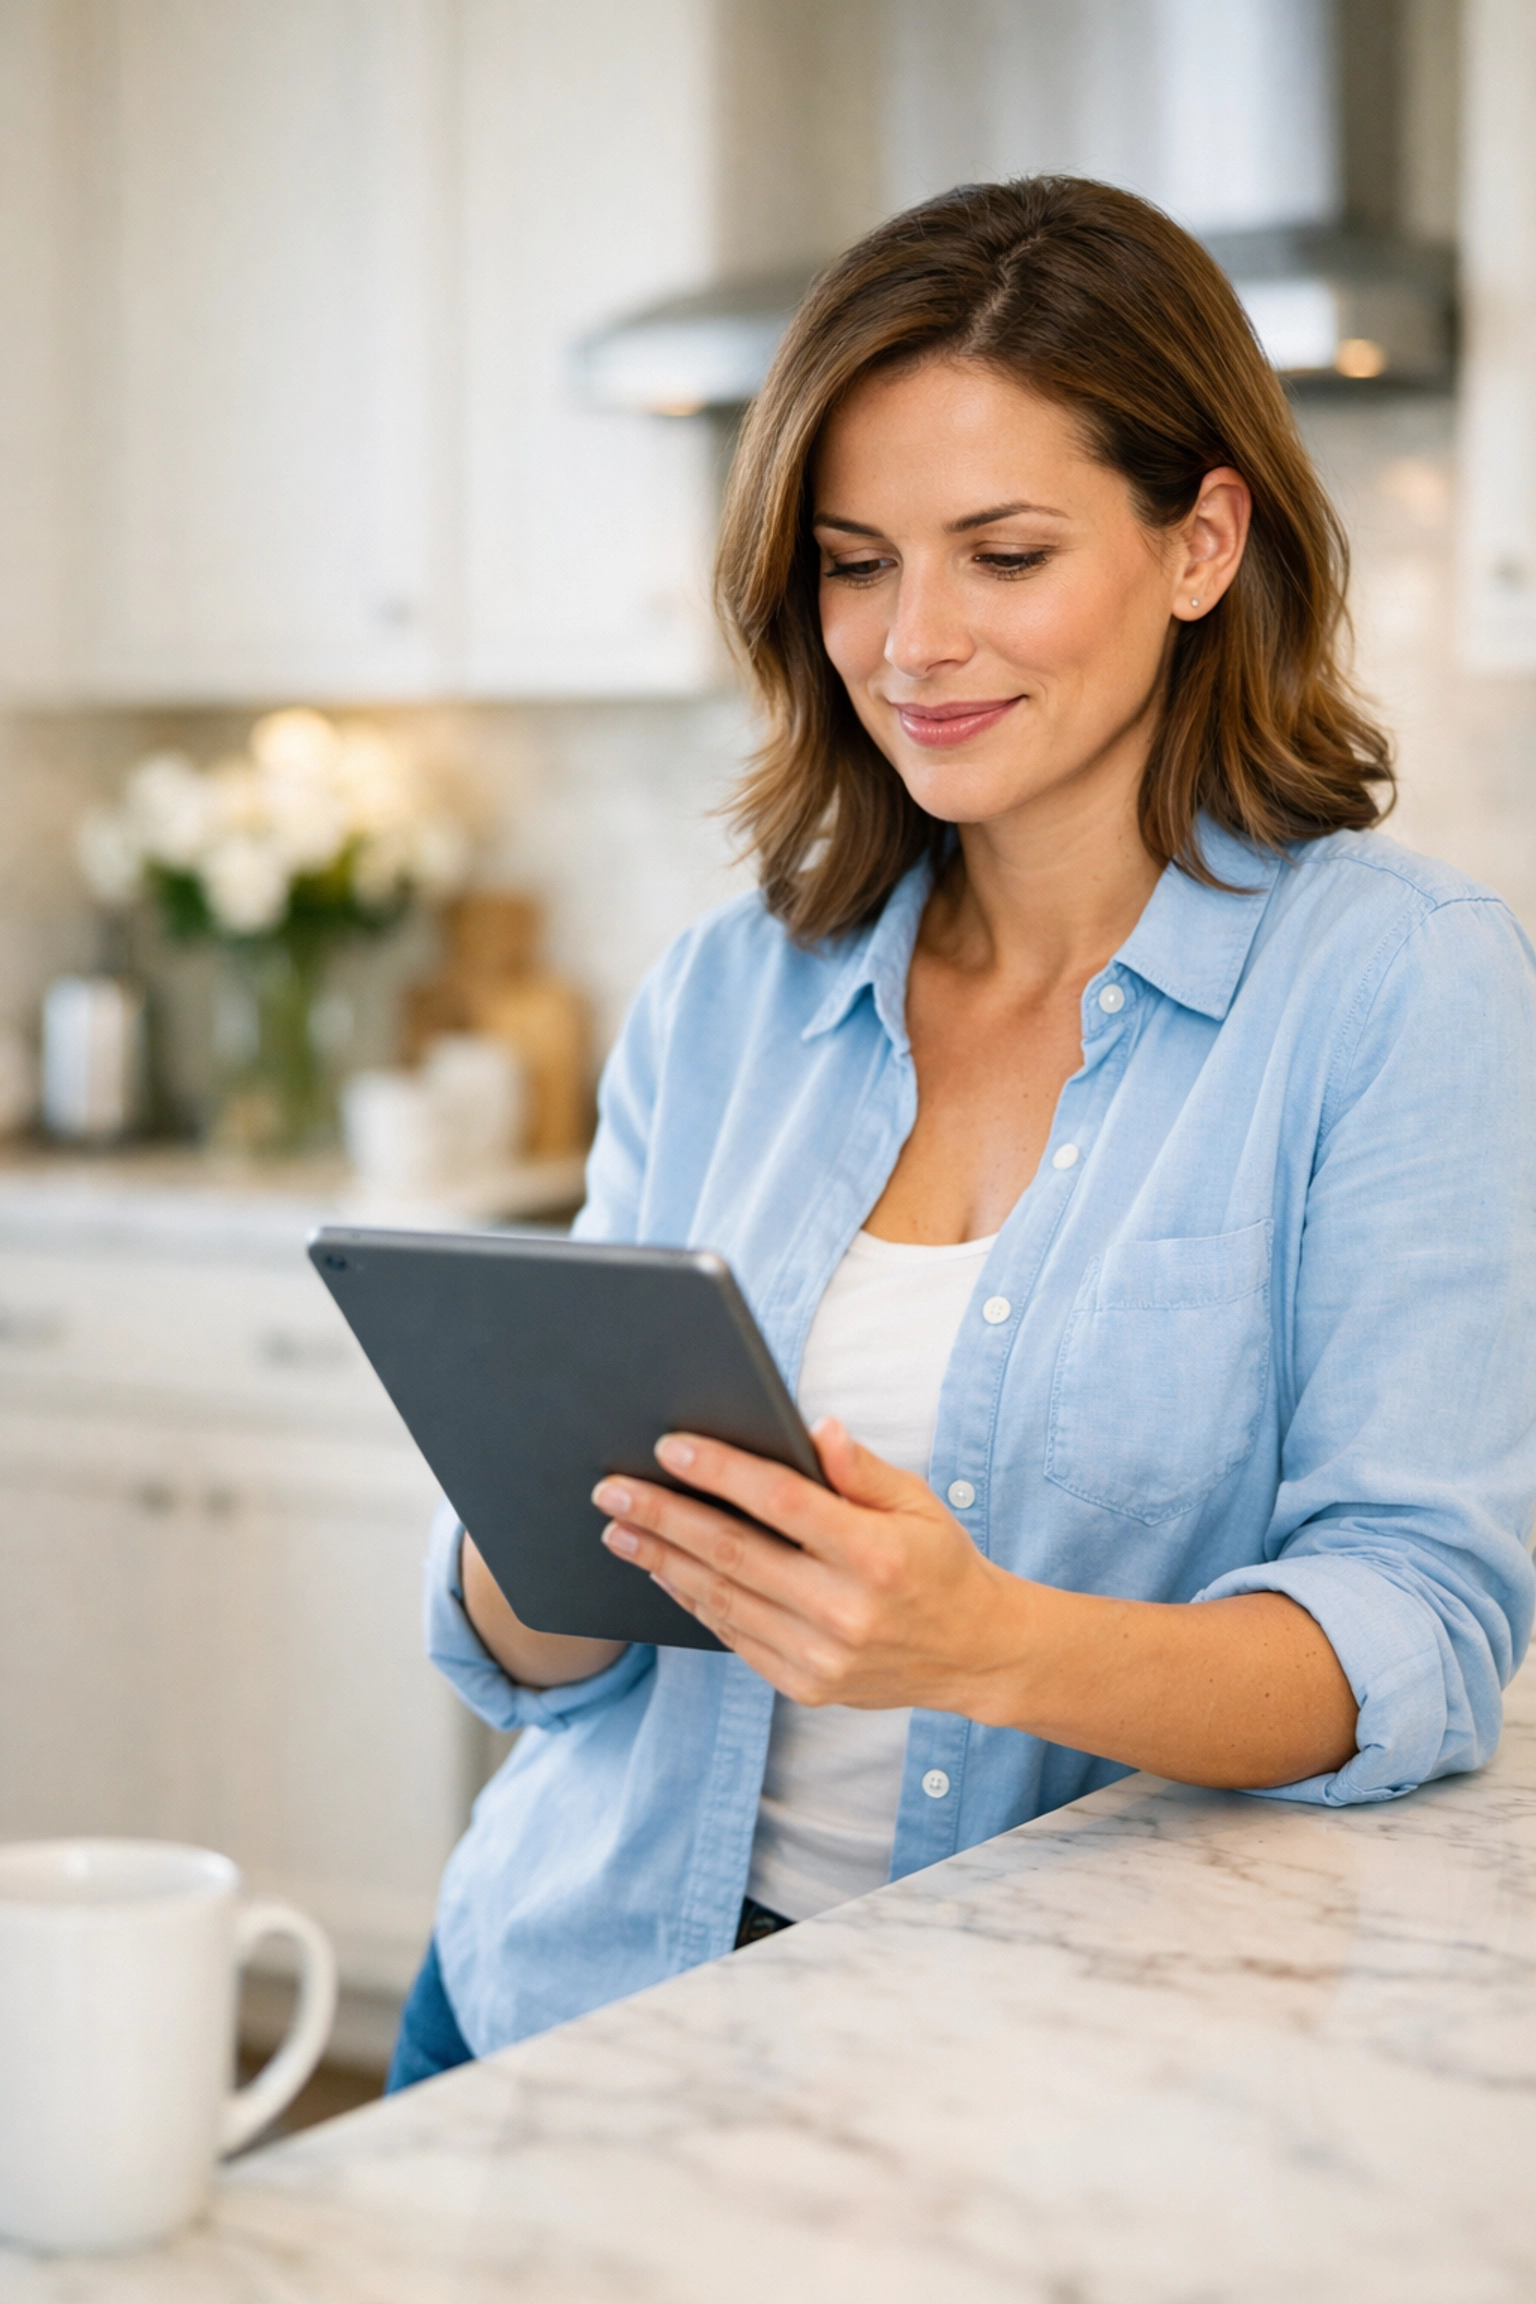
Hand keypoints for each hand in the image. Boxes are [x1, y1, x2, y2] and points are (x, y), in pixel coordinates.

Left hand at [594, 1419, 1025, 1715]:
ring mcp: (823, 1655)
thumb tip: (814, 1427)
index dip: (721, 1472)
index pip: (782, 1502)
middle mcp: (846, 1610)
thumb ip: (860, 1468)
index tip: (669, 1447)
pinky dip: (694, 1601)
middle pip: (734, 1553)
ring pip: (722, 1599)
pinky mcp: (806, 1685)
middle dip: (663, 1517)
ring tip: (619, 1530)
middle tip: (611, 1490)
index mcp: (876, 1554)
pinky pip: (734, 1636)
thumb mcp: (918, 1502)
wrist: (975, 1654)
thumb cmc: (940, 1563)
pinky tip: (664, 1573)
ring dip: (662, 1562)